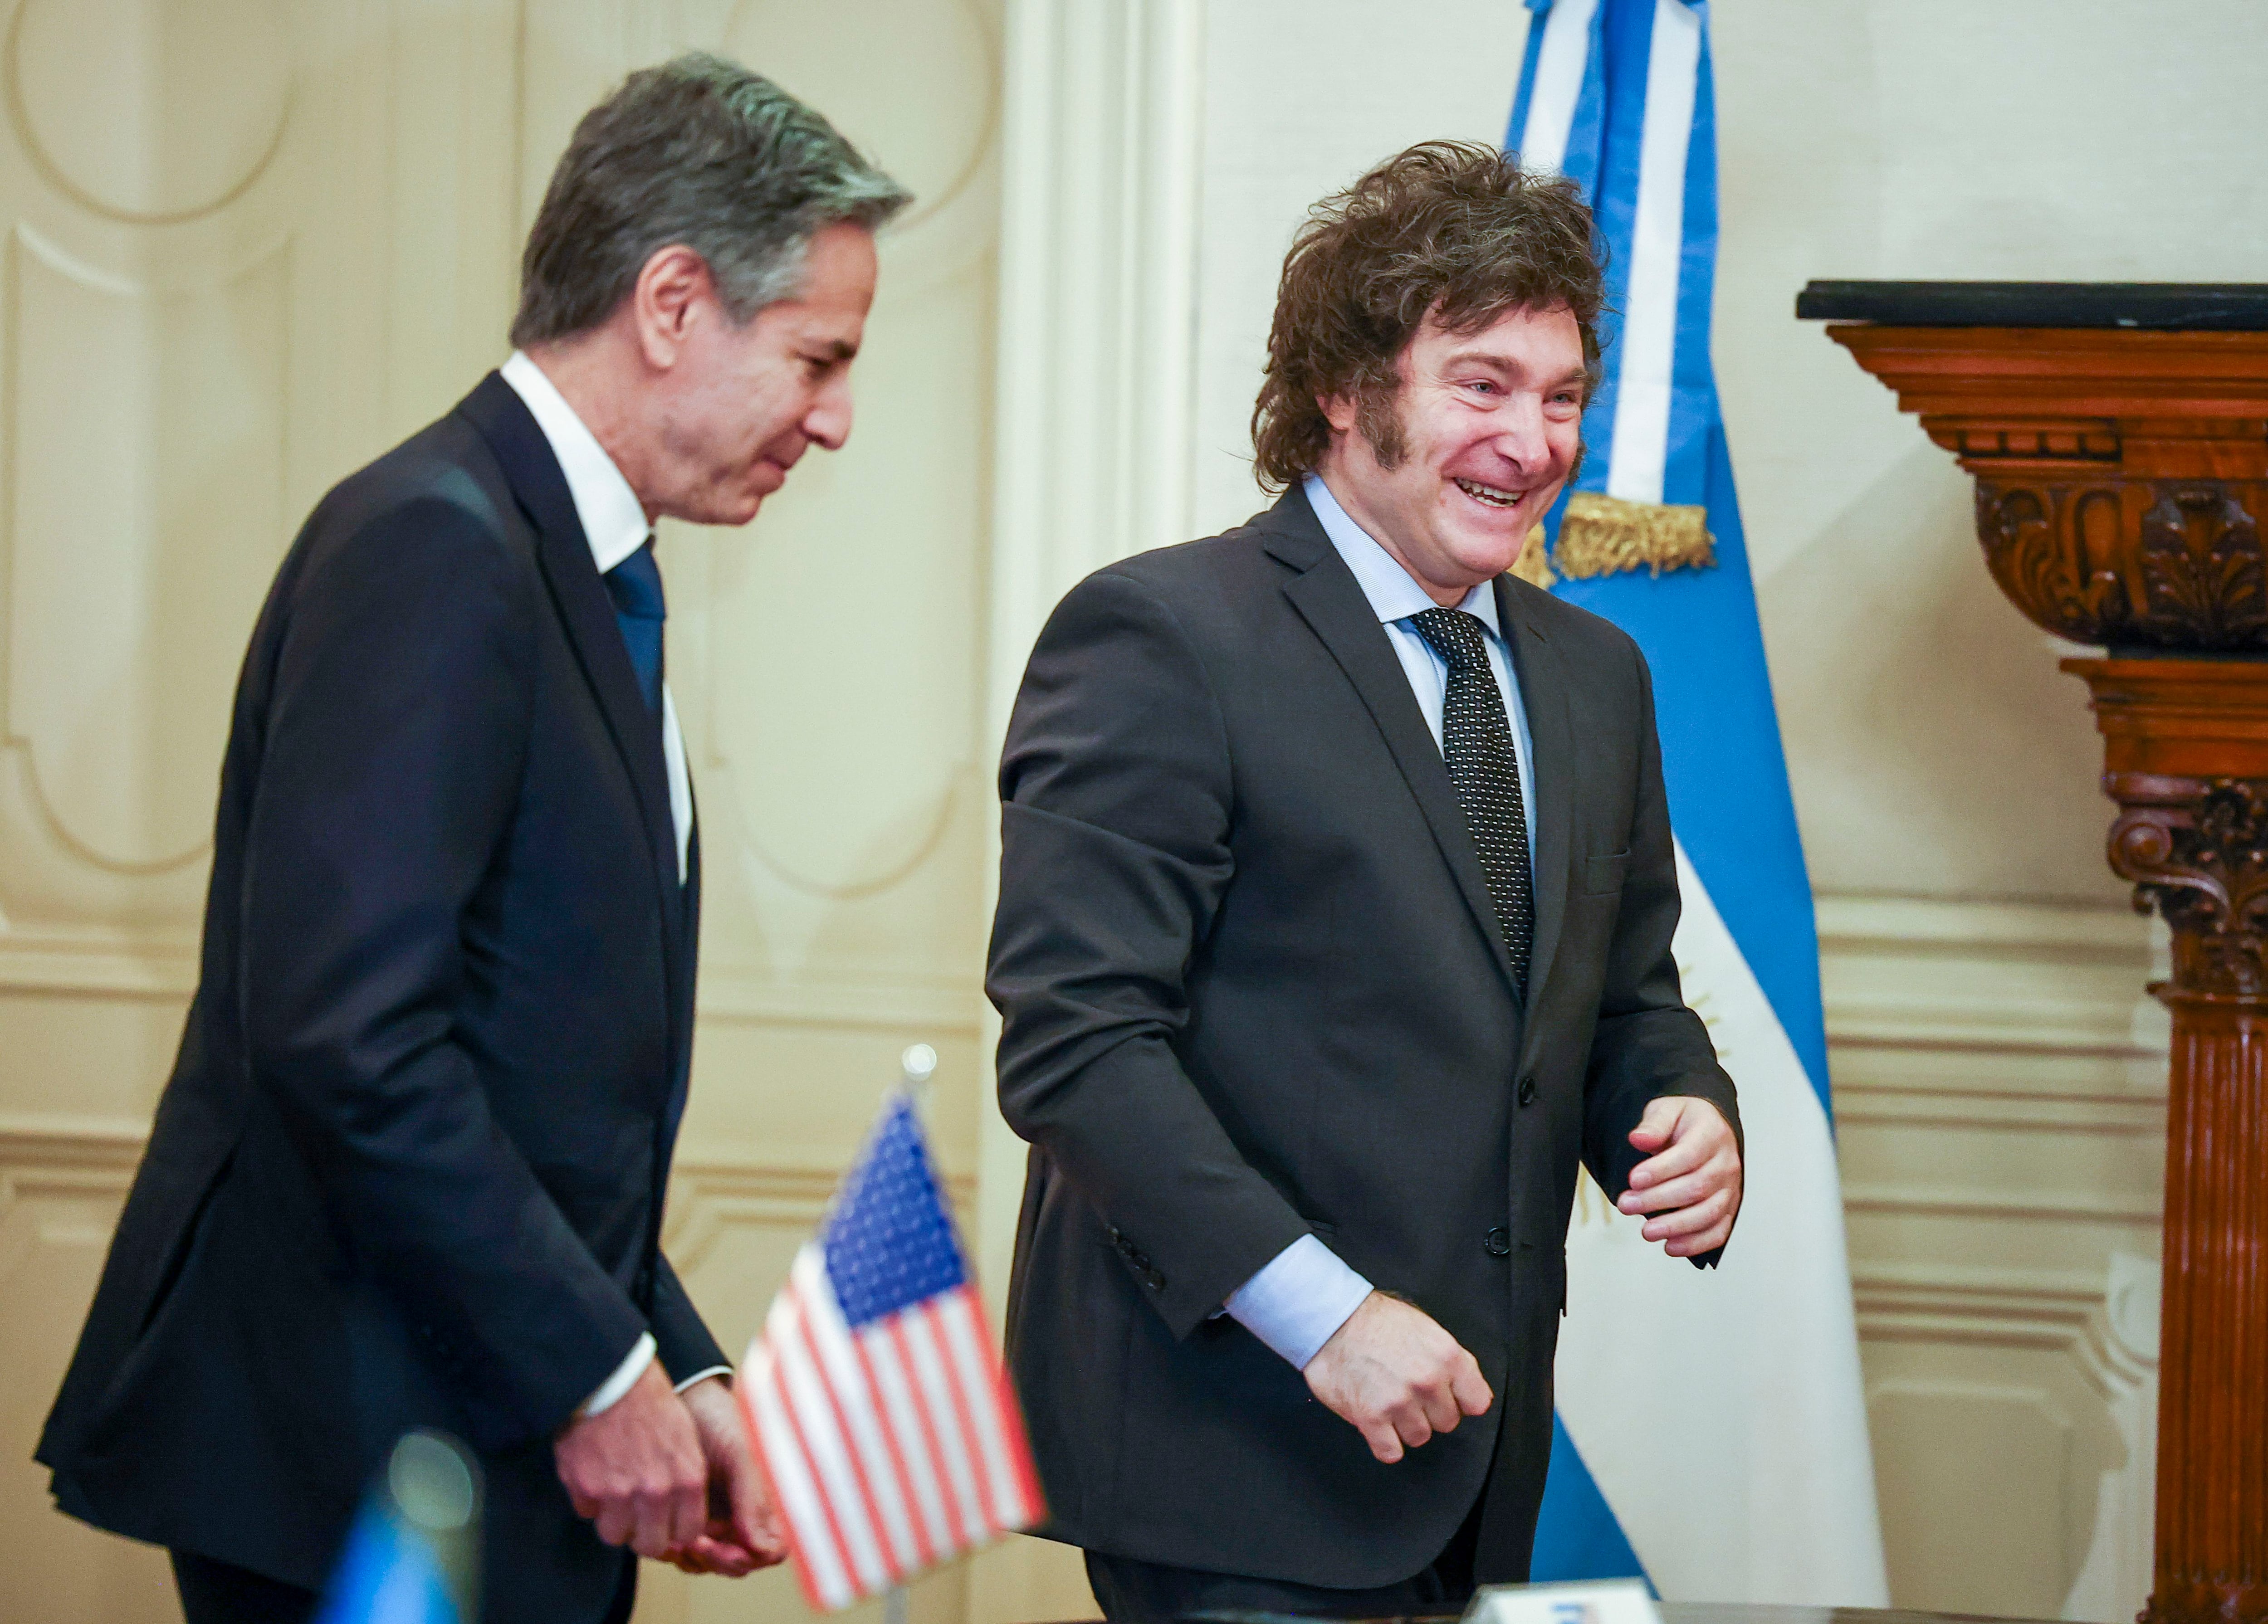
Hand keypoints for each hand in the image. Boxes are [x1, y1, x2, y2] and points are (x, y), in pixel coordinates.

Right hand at [554, 1357, 707, 1560]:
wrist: (612, 1375)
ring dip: (613, 1518)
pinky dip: (589, 1499)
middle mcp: (656, 1491)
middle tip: (637, 1515)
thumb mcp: (686, 1438)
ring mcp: (619, 1493)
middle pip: (650, 1545)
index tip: (667, 1521)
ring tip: (613, 1490)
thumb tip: (679, 1515)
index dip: (675, 1529)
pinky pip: (587, 1512)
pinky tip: (594, 1472)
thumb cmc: (652, 1401)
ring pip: (615, 1535)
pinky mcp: (586, 1488)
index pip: (688, 1533)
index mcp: (687, 1477)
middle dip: (643, 1533)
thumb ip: (685, 1481)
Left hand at [666, 1376, 788, 1575]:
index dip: (750, 1557)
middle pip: (737, 1564)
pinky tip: (662, 1531)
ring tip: (675, 1537)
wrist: (681, 1397)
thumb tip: (765, 1549)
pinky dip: (673, 1548)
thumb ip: (753, 1499)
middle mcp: (741, 1516)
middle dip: (716, 1559)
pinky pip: (682, 1550)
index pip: (769, 1550)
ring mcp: (713, 1518)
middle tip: (692, 1541)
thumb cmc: (717, 1418)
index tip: (723, 1545)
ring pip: (708, 1563)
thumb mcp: (738, 1454)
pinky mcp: (684, 1516)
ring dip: (692, 1558)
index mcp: (763, 1502)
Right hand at [1303, 1292, 1491, 1463]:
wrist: (1332, 1319)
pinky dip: (1384, 1442)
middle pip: (1447, 1423)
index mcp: (1447, 1356)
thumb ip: (1455, 1362)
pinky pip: (1391, 1451)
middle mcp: (1428, 1380)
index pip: (1477, 1402)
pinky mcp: (1371, 1417)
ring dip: (1404, 1426)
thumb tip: (1474, 1394)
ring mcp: (1400, 1400)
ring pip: (1419, 1438)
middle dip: (1429, 1412)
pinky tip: (1376, 1422)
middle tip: (1407, 1393)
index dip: (1460, 1401)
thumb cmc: (1377, 1321)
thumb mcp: (1427, 1330)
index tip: (1447, 1397)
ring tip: (1387, 1401)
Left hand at [1618, 1095, 1741, 1256]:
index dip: (1661, 1170)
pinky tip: (1670, 1247)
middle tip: (1626, 1204)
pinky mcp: (1729, 1208)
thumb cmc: (1685, 1121)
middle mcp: (1726, 1163)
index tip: (1633, 1179)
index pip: (1689, 1155)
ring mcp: (1731, 1188)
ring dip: (1676, 1226)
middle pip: (1697, 1187)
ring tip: (1646, 1231)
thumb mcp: (1667, 1109)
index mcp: (1712, 1134)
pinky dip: (1696, 1243)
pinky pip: (1719, 1230)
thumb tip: (1639, 1139)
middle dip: (1658, 1199)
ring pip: (1709, 1213)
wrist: (1709, 1129)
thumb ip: (1654, 1123)